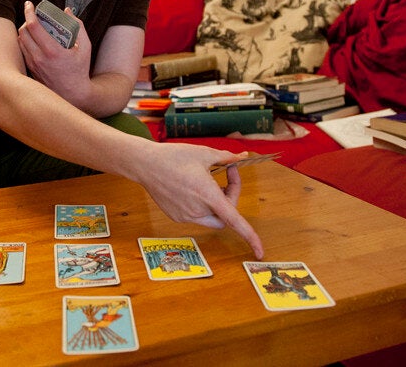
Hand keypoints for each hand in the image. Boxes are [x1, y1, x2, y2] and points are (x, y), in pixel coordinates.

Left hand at [18, 1, 90, 103]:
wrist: (73, 95)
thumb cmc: (80, 71)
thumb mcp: (85, 48)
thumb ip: (78, 27)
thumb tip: (67, 11)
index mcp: (52, 51)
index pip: (33, 26)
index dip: (29, 12)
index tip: (29, 4)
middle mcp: (39, 58)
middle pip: (23, 31)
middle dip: (26, 20)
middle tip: (33, 16)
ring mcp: (33, 65)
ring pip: (20, 41)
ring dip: (24, 30)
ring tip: (33, 27)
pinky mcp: (30, 69)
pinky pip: (22, 50)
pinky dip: (24, 41)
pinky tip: (32, 39)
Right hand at [136, 144, 263, 258]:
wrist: (145, 164)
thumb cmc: (174, 156)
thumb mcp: (204, 153)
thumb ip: (226, 158)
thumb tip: (242, 157)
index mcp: (207, 195)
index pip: (234, 221)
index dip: (250, 237)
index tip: (260, 252)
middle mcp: (197, 210)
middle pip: (226, 215)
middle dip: (231, 197)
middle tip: (227, 172)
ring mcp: (185, 216)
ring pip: (212, 217)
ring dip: (218, 203)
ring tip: (210, 180)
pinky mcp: (177, 216)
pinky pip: (198, 216)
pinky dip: (203, 204)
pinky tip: (193, 186)